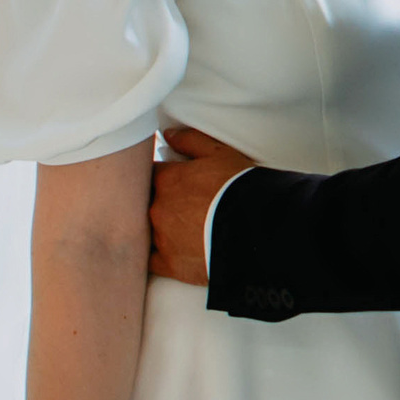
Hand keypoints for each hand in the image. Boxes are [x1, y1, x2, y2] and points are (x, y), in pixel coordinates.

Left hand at [148, 125, 255, 283]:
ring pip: (145, 231)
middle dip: (156, 202)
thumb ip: (190, 141)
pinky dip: (157, 256)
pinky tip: (168, 253)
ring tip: (177, 230)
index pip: (148, 174)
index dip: (158, 177)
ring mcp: (161, 237)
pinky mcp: (169, 264)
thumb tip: (168, 135)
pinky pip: (151, 260)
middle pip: (144, 202)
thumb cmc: (239, 188)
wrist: (255, 230)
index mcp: (166, 180)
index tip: (167, 181)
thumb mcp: (220, 153)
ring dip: (156, 228)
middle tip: (175, 205)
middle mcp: (157, 207)